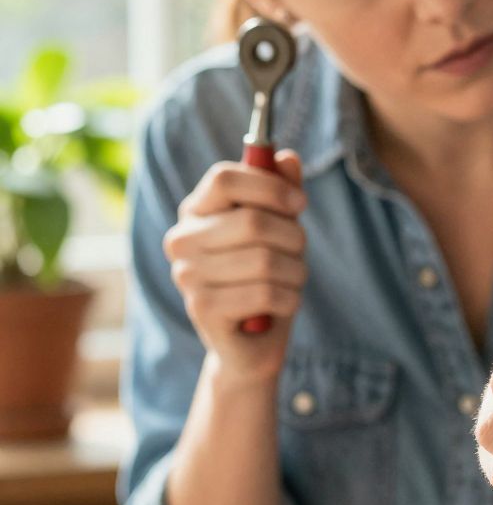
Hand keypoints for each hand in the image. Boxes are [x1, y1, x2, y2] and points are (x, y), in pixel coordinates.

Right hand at [163, 152, 306, 380]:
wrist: (251, 346)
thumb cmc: (266, 280)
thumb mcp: (279, 233)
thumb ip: (281, 194)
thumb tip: (287, 158)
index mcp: (196, 212)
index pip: (224, 178)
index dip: (270, 187)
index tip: (299, 204)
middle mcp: (182, 240)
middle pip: (253, 221)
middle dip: (293, 238)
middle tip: (299, 253)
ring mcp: (187, 275)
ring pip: (266, 260)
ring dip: (295, 272)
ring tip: (290, 281)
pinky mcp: (202, 309)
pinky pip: (266, 293)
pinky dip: (290, 299)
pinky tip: (283, 305)